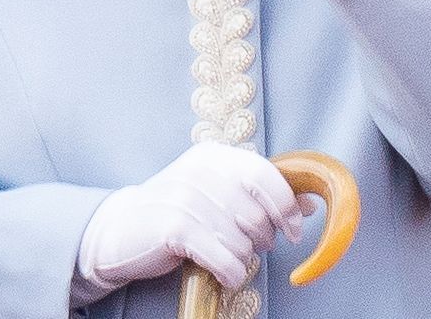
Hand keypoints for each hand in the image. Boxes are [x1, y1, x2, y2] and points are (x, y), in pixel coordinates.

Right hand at [73, 142, 309, 301]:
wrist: (119, 230)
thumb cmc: (177, 213)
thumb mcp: (216, 192)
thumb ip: (260, 193)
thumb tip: (311, 204)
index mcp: (214, 156)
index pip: (265, 175)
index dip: (287, 206)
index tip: (294, 229)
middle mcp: (200, 170)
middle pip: (257, 214)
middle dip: (262, 239)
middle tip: (248, 246)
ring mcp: (186, 197)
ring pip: (243, 242)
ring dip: (241, 259)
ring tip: (223, 256)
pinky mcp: (175, 227)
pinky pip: (225, 259)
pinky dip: (231, 273)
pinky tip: (223, 273)